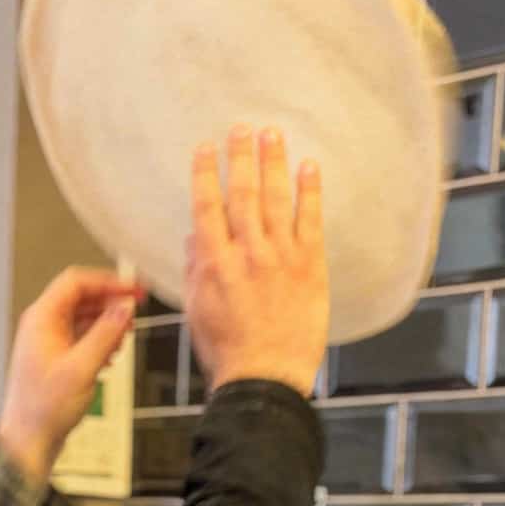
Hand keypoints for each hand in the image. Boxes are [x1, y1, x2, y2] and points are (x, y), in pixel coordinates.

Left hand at [0, 268, 143, 481]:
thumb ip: (106, 334)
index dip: (108, 282)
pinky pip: (81, 337)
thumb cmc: (44, 409)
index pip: (76, 282)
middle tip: (135, 311)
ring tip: (125, 336)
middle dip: (110, 303)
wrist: (29, 441)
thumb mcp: (82, 368)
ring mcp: (49, 342)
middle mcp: (42, 326)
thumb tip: (124, 308)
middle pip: (81, 298)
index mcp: (41, 319)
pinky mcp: (56, 359)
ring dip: (107, 323)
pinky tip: (111, 354)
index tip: (133, 290)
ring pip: (83, 318)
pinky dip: (99, 340)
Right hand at [184, 126, 328, 401]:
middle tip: (242, 128)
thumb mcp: (197, 311)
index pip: (206, 207)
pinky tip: (309, 167)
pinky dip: (309, 191)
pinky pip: (310, 220)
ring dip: (273, 163)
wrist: (266, 378)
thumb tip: (194, 237)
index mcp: (214, 264)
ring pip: (275, 199)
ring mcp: (280, 257)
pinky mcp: (309, 266)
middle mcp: (246, 253)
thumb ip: (196, 270)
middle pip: (242, 193)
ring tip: (272, 134)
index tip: (204, 148)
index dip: (204, 173)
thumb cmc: (227, 350)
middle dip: (240, 157)